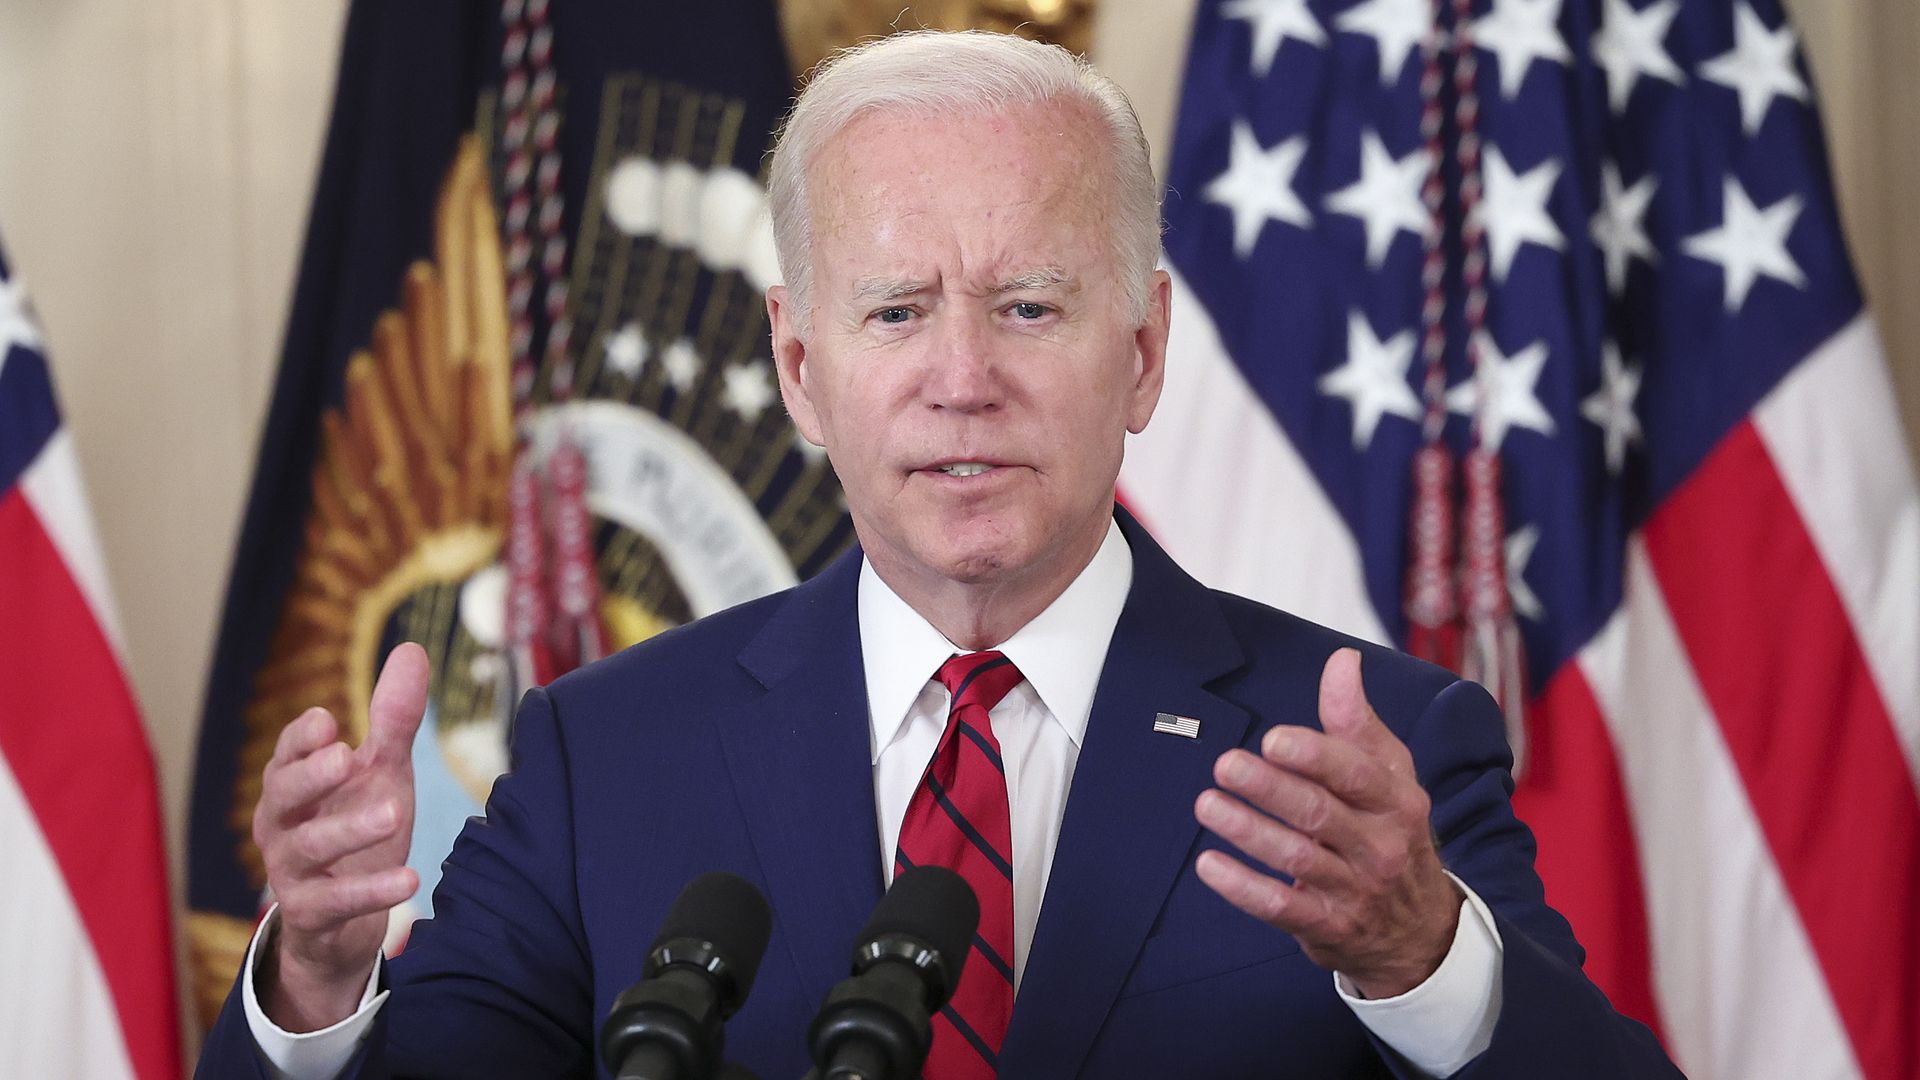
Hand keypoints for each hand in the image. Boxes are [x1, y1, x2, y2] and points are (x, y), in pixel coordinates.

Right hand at [252, 643, 428, 1029]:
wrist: (346, 920)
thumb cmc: (355, 828)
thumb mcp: (380, 773)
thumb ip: (393, 720)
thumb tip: (412, 648)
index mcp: (294, 785)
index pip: (287, 754)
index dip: (301, 738)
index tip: (327, 719)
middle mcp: (282, 825)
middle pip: (283, 796)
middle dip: (310, 775)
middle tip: (343, 756)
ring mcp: (291, 871)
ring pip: (309, 848)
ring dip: (349, 831)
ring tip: (395, 813)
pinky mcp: (312, 914)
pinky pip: (335, 903)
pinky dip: (372, 891)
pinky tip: (411, 881)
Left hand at [1193, 648, 1460, 997]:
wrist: (1421, 930)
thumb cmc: (1393, 832)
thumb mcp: (1390, 775)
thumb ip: (1357, 721)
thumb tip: (1342, 660)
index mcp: (1397, 801)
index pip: (1357, 775)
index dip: (1316, 756)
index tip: (1273, 739)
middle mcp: (1380, 846)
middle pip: (1320, 814)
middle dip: (1270, 789)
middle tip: (1225, 765)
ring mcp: (1355, 890)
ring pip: (1296, 858)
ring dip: (1247, 831)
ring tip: (1207, 804)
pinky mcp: (1327, 926)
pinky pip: (1281, 907)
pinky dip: (1243, 889)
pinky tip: (1209, 865)